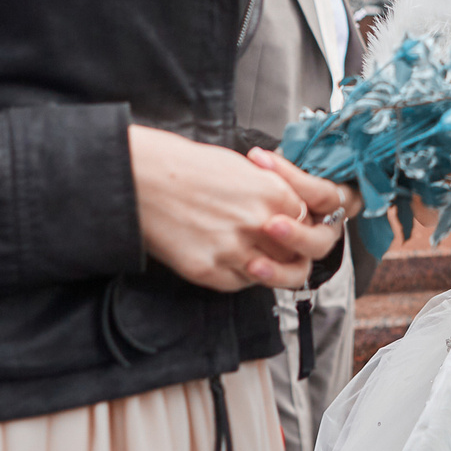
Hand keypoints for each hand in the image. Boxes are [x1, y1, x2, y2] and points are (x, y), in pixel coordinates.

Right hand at [129, 128, 345, 290]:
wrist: (143, 177)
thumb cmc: (186, 166)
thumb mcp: (242, 168)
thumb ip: (272, 191)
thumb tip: (288, 209)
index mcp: (274, 193)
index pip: (307, 225)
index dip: (299, 229)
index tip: (290, 230)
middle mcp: (259, 224)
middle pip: (294, 255)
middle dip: (288, 254)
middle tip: (277, 251)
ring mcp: (233, 250)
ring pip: (268, 275)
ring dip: (264, 268)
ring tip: (251, 255)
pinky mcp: (208, 270)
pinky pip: (238, 284)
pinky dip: (238, 276)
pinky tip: (227, 259)